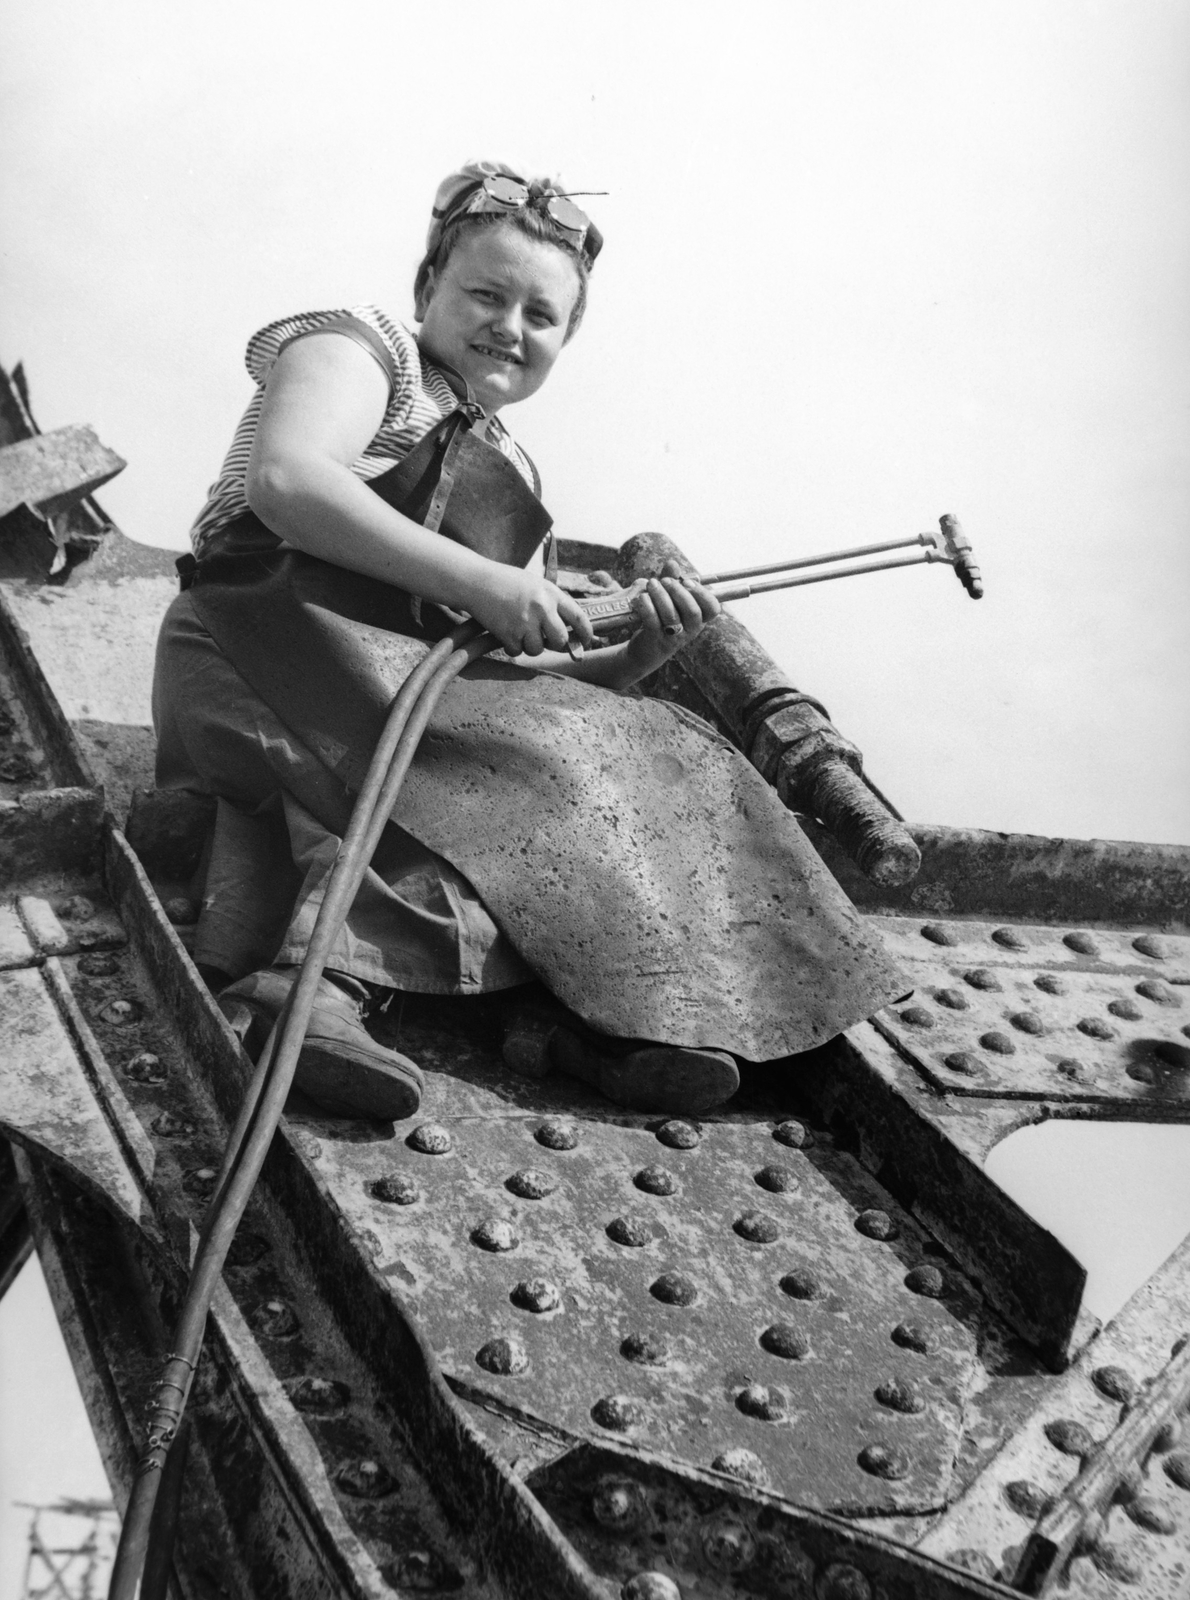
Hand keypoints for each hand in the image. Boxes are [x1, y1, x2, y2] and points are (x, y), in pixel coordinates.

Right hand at [466, 565, 595, 656]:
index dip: (586, 633)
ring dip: (530, 646)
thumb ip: (551, 602)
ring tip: (520, 632)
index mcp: (551, 593)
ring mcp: (525, 621)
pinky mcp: (508, 633)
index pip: (578, 617)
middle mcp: (541, 607)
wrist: (476, 581)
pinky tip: (506, 633)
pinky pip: (518, 651)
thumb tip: (566, 626)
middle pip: (560, 640)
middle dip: (555, 645)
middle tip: (547, 641)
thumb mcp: (534, 584)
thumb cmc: (505, 581)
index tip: (585, 642)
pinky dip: (512, 647)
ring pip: (538, 649)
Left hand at [624, 559, 721, 672]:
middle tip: (664, 581)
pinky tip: (642, 598)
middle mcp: (690, 630)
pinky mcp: (655, 640)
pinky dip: (647, 606)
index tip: (688, 582)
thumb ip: (672, 580)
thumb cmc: (661, 619)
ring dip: (660, 595)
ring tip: (651, 584)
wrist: (646, 649)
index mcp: (699, 619)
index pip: (713, 608)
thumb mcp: (669, 599)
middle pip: (693, 611)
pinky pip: (653, 622)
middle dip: (678, 591)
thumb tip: (672, 563)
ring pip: (671, 615)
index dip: (702, 594)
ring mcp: (674, 638)